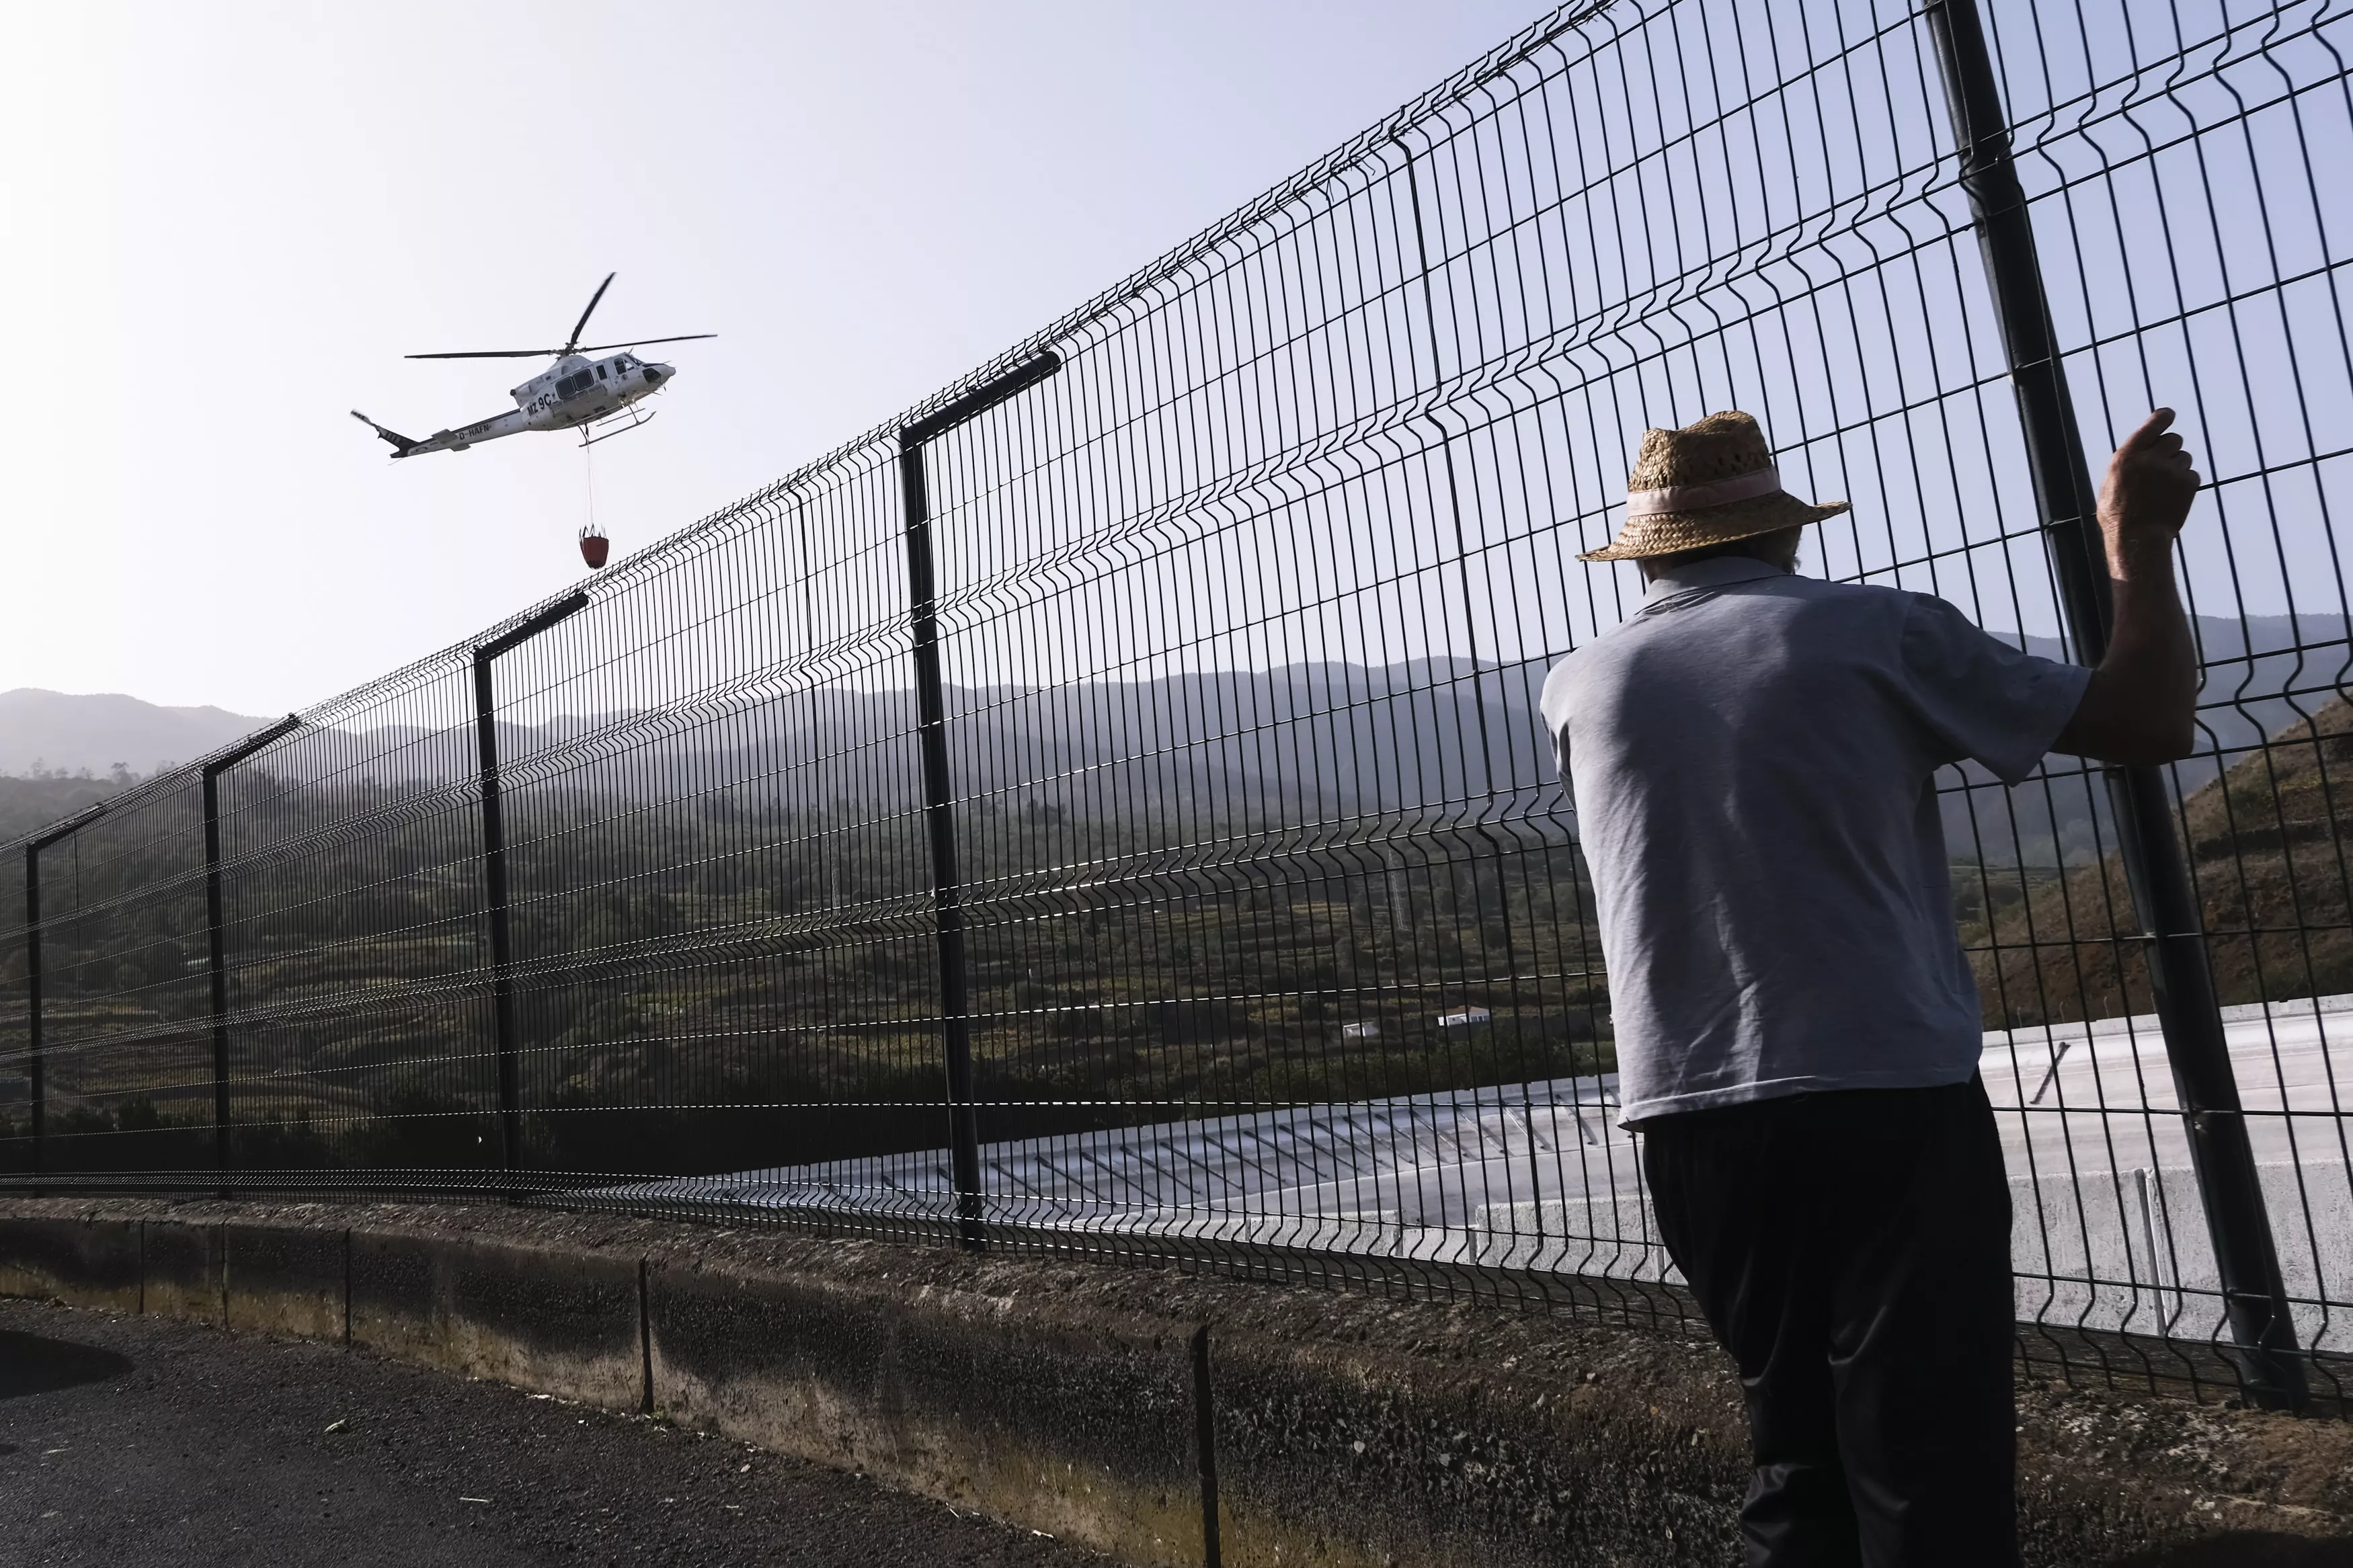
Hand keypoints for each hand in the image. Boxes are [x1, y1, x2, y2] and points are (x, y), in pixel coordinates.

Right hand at [2097, 408, 2199, 579]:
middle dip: (2170, 449)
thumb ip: (2128, 463)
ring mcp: (2171, 471)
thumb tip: (2141, 448)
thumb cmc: (2118, 516)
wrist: (2137, 540)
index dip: (2164, 417)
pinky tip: (2172, 498)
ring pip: (2184, 457)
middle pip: (2174, 439)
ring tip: (2164, 488)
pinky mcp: (2188, 483)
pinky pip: (2192, 474)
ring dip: (2177, 467)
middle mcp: (2150, 459)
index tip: (2169, 415)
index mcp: (2127, 456)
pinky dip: (2185, 484)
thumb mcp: (2111, 484)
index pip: (2153, 425)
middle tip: (2163, 464)